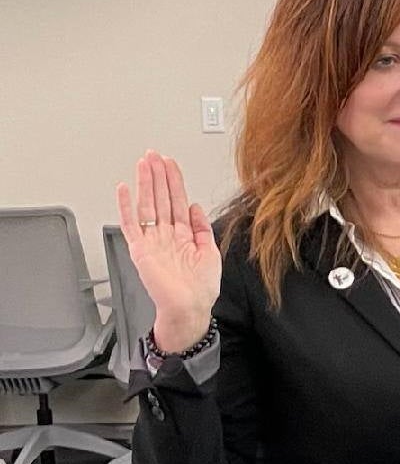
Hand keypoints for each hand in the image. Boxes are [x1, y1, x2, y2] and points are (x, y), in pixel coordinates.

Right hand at [116, 151, 220, 349]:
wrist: (190, 308)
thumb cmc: (200, 289)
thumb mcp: (210, 253)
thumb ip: (203, 228)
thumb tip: (195, 206)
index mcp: (183, 235)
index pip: (177, 201)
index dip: (174, 181)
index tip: (171, 163)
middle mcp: (166, 235)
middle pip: (160, 198)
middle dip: (158, 175)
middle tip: (154, 155)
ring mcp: (152, 240)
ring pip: (146, 205)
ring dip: (145, 184)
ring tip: (143, 163)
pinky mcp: (140, 250)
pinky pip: (130, 224)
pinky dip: (125, 207)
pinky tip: (124, 189)